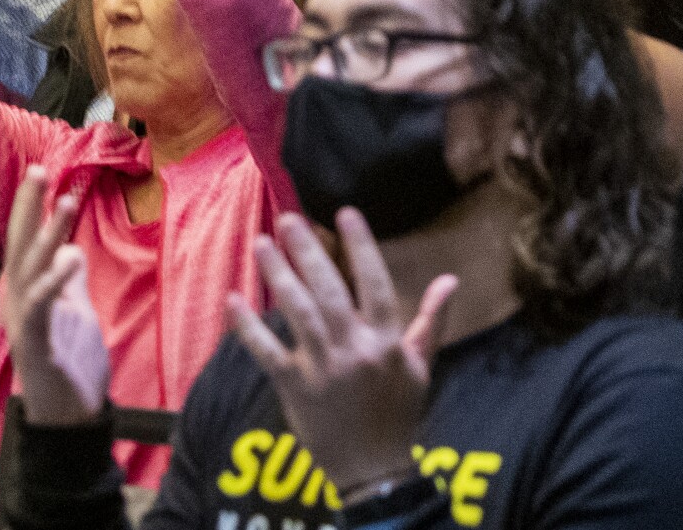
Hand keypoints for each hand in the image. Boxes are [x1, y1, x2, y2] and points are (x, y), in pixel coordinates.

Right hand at [1, 166, 108, 427]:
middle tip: (38, 170)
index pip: (29, 241)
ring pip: (32, 269)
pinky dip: (54, 279)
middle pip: (21, 246)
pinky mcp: (36, 343)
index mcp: (31, 292)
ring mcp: (25, 322)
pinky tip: (69, 256)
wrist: (68, 416)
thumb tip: (72, 249)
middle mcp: (21, 302)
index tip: (41, 172)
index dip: (33, 208)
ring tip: (65, 202)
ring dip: (47, 234)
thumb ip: (71, 282)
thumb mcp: (76, 312)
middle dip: (29, 207)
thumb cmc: (71, 364)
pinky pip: (43, 305)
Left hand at [226, 211, 455, 490]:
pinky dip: (247, 326)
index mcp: (386, 341)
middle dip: (306, 251)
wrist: (372, 470)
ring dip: (276, 275)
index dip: (360, 246)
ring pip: (296, 312)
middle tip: (288, 219)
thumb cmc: (399, 414)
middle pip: (328, 289)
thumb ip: (432, 319)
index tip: (344, 213)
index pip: (374, 282)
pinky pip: (266, 351)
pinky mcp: (293, 386)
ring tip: (261, 243)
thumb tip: (450, 278)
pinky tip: (232, 299)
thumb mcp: (422, 366)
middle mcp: (353, 349)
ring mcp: (321, 367)